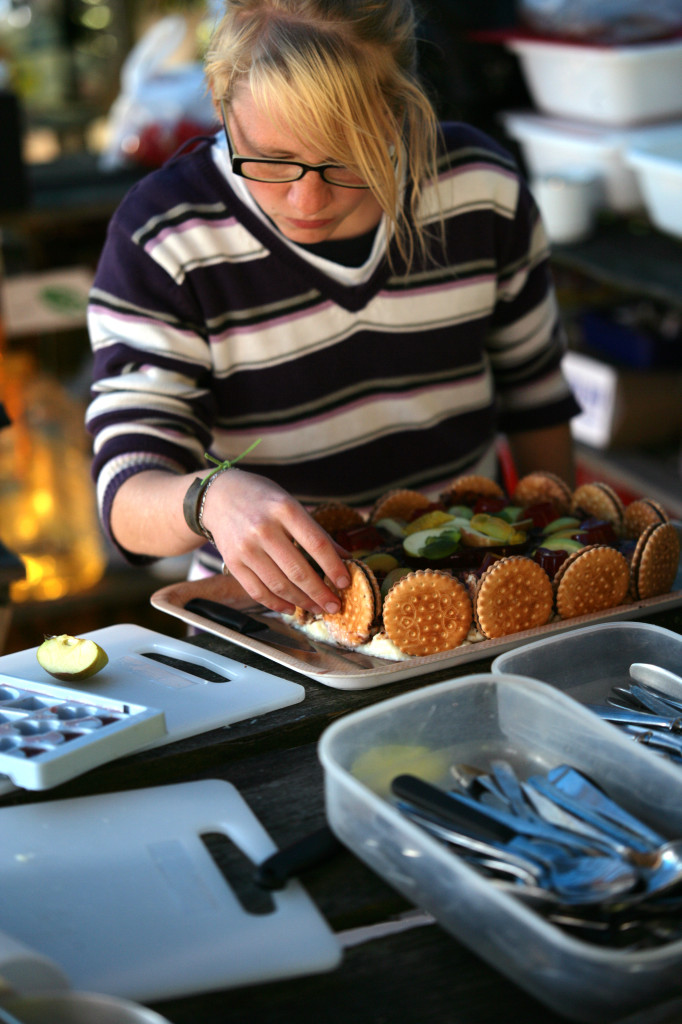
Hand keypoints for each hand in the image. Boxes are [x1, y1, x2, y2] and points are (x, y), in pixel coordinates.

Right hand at [201, 468, 350, 613]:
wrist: (218, 496)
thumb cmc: (262, 499)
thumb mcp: (291, 504)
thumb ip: (315, 531)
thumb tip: (344, 557)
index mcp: (284, 509)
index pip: (316, 544)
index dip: (333, 567)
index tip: (345, 582)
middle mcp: (263, 528)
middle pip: (298, 570)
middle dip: (320, 593)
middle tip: (335, 606)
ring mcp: (246, 547)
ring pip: (279, 585)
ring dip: (302, 602)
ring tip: (317, 608)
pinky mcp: (232, 562)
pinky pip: (257, 590)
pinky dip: (276, 604)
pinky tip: (291, 608)